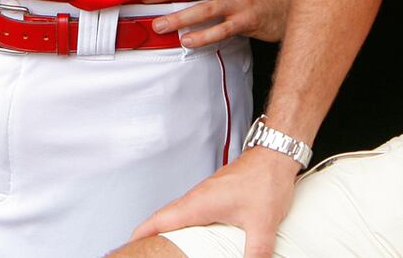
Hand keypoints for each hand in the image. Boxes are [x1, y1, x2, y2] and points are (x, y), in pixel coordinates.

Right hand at [129, 147, 300, 257]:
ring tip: (160, 246)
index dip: (140, 235)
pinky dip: (184, 226)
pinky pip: (192, 214)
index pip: (158, 220)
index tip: (126, 247)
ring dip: (166, 230)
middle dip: (148, 235)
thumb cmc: (265, 179)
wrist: (275, 155)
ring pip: (177, 216)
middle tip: (140, 250)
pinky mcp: (216, 196)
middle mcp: (197, 199)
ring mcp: (205, 196)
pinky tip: (193, 237)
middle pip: (162, 219)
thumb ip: (255, 253)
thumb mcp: (261, 225)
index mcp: (198, 204)